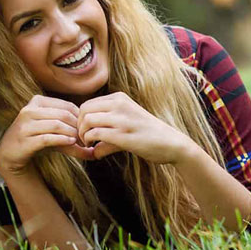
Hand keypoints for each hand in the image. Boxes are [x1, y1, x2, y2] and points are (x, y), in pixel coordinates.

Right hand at [0, 95, 93, 177]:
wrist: (10, 152)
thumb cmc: (35, 139)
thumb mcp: (54, 134)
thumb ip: (72, 137)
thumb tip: (95, 150)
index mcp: (38, 101)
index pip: (67, 106)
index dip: (81, 119)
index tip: (87, 131)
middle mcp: (30, 110)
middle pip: (63, 115)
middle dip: (78, 127)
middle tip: (86, 139)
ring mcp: (25, 124)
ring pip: (56, 125)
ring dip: (72, 134)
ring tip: (79, 142)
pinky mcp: (25, 138)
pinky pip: (48, 137)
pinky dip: (62, 140)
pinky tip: (70, 143)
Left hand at [77, 92, 192, 162]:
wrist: (172, 143)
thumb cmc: (148, 134)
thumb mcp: (127, 122)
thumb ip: (107, 127)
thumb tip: (92, 147)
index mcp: (119, 98)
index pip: (87, 104)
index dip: (80, 120)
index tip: (85, 132)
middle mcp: (119, 104)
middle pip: (83, 110)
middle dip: (78, 126)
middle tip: (83, 139)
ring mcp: (121, 119)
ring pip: (87, 121)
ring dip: (83, 136)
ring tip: (89, 145)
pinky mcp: (123, 135)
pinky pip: (96, 134)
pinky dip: (90, 144)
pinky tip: (95, 151)